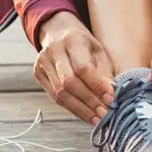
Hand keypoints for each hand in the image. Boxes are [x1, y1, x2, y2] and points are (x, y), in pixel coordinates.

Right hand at [34, 11, 114, 125]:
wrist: (57, 31)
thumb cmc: (83, 42)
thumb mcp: (98, 49)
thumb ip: (104, 70)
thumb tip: (113, 94)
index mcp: (72, 40)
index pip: (82, 67)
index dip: (97, 86)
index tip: (112, 98)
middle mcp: (54, 51)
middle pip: (69, 83)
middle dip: (89, 101)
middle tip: (106, 114)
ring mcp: (42, 63)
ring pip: (60, 93)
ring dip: (81, 110)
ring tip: (97, 119)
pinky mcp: (38, 74)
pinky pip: (55, 97)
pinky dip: (72, 108)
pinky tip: (85, 115)